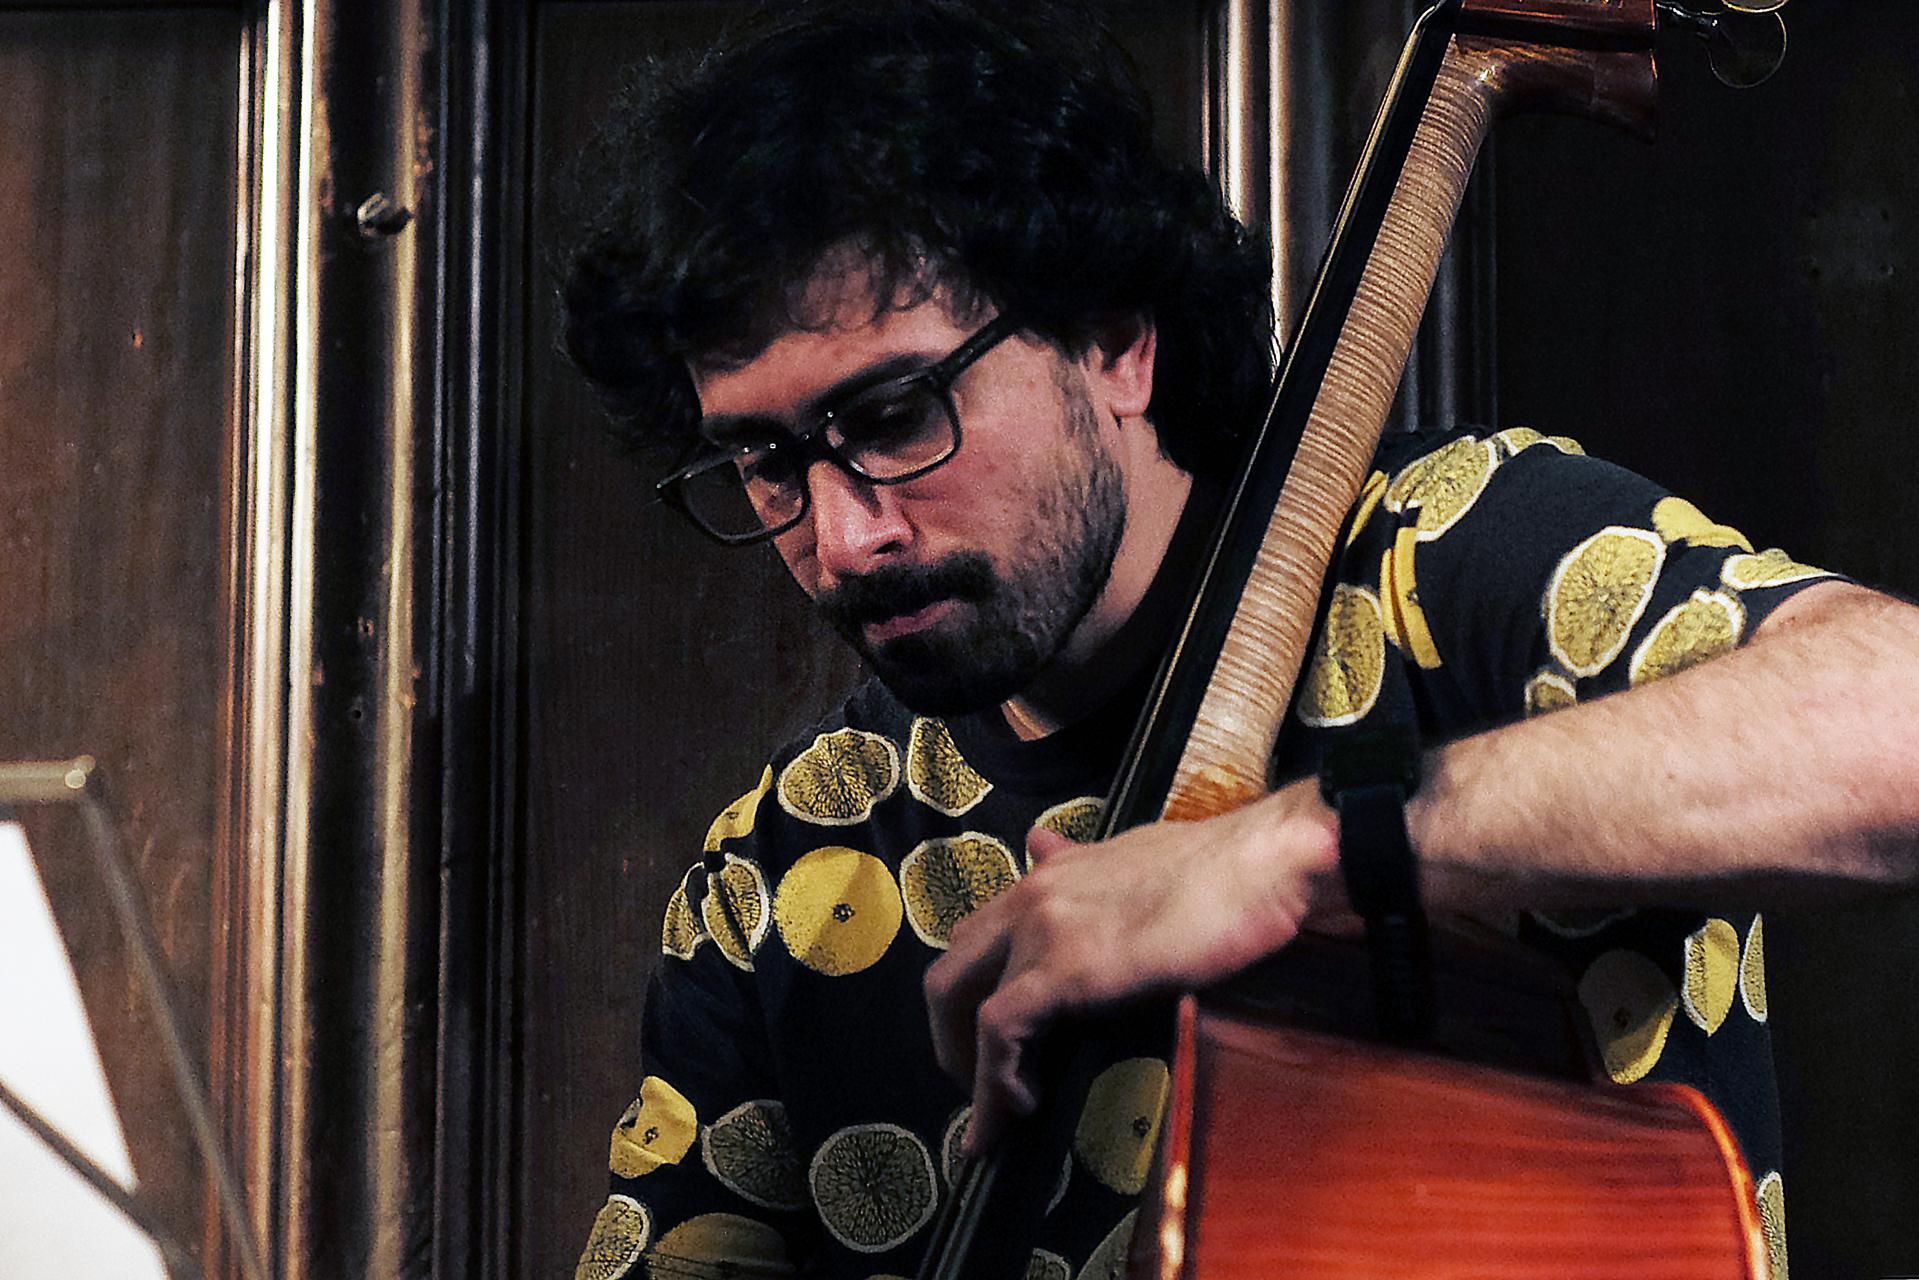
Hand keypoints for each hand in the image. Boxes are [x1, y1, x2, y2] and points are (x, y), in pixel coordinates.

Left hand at [923, 779, 1342, 1154]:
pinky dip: (994, 1079)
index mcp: (1049, 874)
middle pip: (951, 969)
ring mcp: (1044, 929)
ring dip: (966, 1065)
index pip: (979, 935)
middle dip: (950, 1033)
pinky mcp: (1067, 967)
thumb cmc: (1220, 867)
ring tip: (993, 1113)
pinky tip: (1016, 1110)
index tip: (984, 1042)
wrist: (1261, 863)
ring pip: (958, 999)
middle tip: (979, 1083)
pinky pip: (1001, 1030)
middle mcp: (1032, 895)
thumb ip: (1079, 862)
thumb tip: (1040, 843)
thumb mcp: (1131, 855)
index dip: (970, 992)